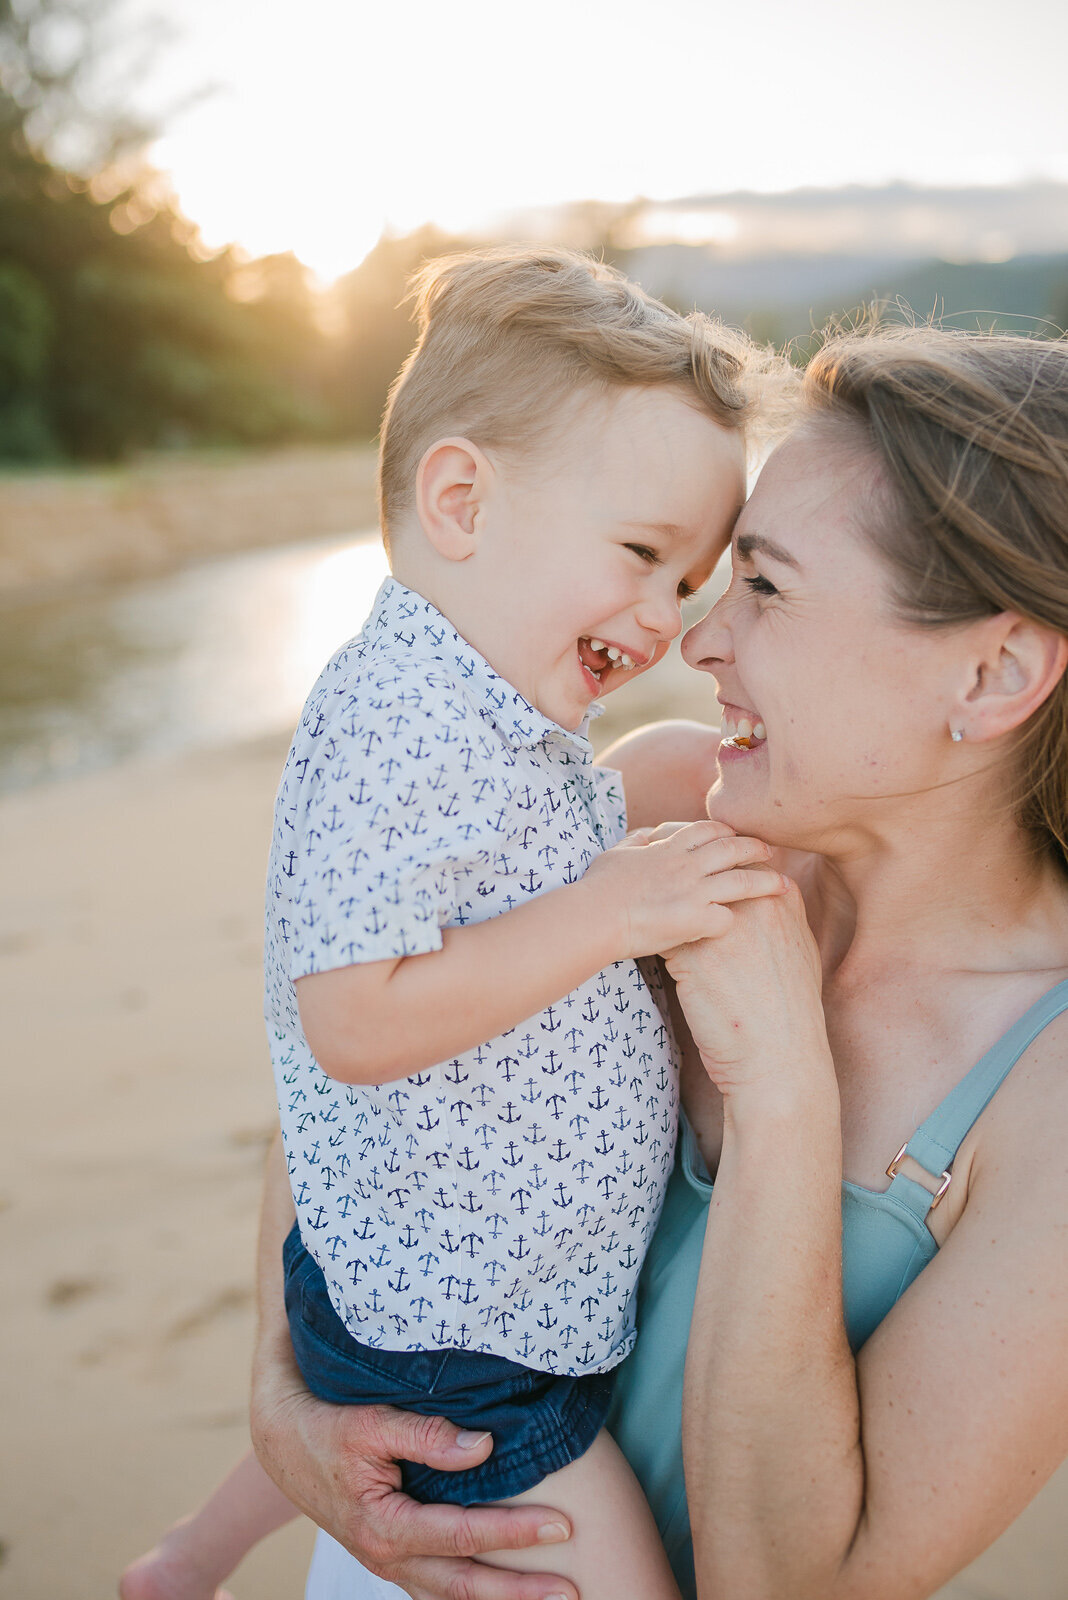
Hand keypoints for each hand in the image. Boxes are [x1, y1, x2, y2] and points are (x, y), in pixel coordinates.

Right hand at [250, 1383, 577, 1599]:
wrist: (282, 1440)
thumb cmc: (327, 1426)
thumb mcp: (371, 1423)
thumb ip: (427, 1435)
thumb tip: (484, 1446)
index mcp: (385, 1527)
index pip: (465, 1536)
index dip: (516, 1532)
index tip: (563, 1524)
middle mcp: (389, 1557)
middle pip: (466, 1584)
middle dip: (522, 1589)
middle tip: (574, 1587)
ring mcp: (389, 1562)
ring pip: (453, 1594)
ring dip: (501, 1599)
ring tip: (550, 1598)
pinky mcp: (392, 1554)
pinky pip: (438, 1584)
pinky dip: (471, 1592)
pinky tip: (500, 1590)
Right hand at [584, 818, 787, 959]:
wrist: (595, 916)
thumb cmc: (598, 888)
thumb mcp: (615, 854)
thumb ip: (635, 841)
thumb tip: (645, 834)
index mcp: (667, 848)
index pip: (706, 830)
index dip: (726, 830)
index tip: (736, 835)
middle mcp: (686, 865)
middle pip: (732, 849)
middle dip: (755, 849)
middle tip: (772, 852)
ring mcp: (693, 891)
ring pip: (741, 882)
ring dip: (766, 883)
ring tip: (783, 885)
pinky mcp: (695, 919)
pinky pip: (727, 919)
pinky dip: (734, 922)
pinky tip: (740, 929)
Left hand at [662, 880, 829, 1108]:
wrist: (779, 1057)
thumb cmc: (790, 1012)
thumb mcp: (801, 952)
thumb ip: (785, 916)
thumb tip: (777, 895)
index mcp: (780, 899)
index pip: (736, 858)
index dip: (709, 860)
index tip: (692, 867)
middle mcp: (752, 905)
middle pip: (701, 865)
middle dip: (676, 867)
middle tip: (656, 876)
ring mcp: (720, 926)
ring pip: (675, 894)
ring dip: (658, 900)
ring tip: (644, 909)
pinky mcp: (691, 954)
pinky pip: (659, 929)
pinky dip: (648, 933)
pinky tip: (639, 941)